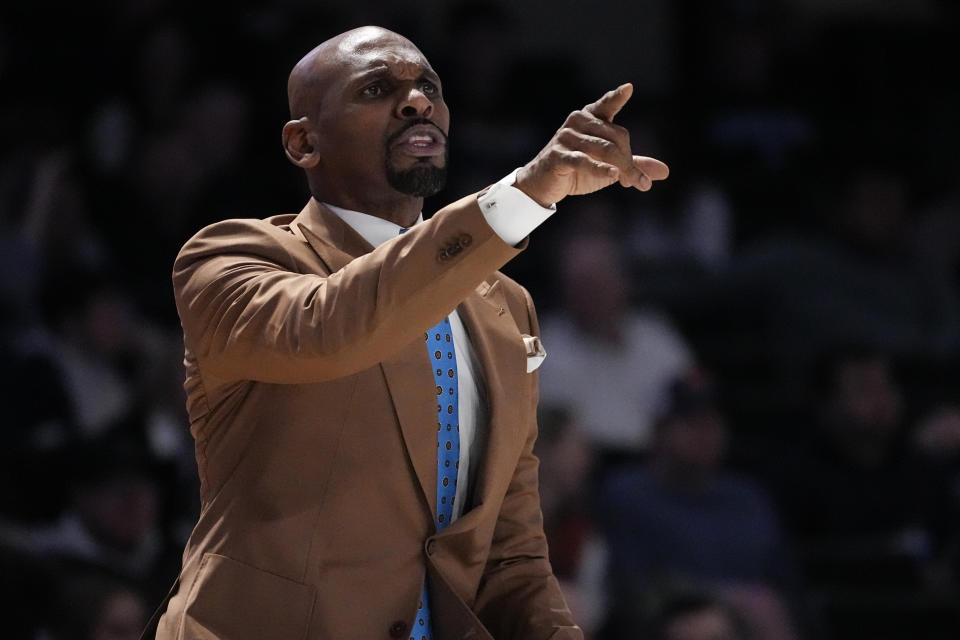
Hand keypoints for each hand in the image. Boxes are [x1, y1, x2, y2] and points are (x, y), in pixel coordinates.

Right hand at [514, 83, 668, 206]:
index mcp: (590, 118)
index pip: (607, 105)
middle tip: (637, 181)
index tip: (628, 89)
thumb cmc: (578, 170)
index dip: (616, 97)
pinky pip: (584, 160)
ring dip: (621, 169)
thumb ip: (635, 165)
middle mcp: (578, 121)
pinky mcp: (558, 155)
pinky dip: (599, 169)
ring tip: (630, 183)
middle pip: (616, 137)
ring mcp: (566, 137)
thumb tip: (665, 172)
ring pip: (603, 149)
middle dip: (629, 160)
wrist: (544, 184)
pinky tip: (612, 175)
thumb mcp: (609, 166)